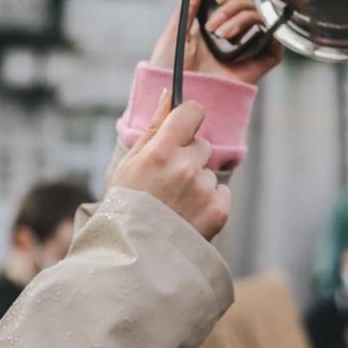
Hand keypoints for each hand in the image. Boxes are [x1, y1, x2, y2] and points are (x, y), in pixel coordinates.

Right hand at [112, 90, 229, 239]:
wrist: (134, 253)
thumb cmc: (126, 204)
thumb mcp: (130, 163)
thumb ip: (154, 127)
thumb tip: (168, 93)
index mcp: (161, 151)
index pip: (191, 112)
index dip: (189, 117)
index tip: (184, 127)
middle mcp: (185, 167)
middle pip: (202, 146)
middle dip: (189, 158)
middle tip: (167, 181)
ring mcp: (203, 190)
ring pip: (209, 173)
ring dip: (197, 184)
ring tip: (174, 204)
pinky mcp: (218, 211)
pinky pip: (221, 193)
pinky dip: (209, 203)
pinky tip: (187, 215)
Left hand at [149, 0, 282, 85]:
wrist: (175, 95)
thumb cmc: (168, 70)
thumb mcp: (175, 34)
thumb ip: (187, 8)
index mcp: (214, 27)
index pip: (235, 0)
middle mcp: (232, 38)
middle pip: (250, 6)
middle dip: (234, 7)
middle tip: (213, 25)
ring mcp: (245, 52)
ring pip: (262, 21)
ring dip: (243, 19)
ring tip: (222, 35)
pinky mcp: (256, 68)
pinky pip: (276, 48)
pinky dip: (268, 37)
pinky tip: (247, 38)